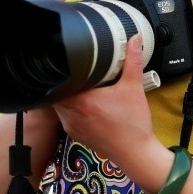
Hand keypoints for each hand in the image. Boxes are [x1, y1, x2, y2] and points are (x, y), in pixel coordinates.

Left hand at [51, 35, 156, 163]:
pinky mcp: (75, 134)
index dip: (60, 71)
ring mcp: (71, 126)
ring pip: (58, 105)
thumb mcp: (134, 87)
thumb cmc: (134, 124)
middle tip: (75, 74)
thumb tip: (134, 40)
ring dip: (65, 96)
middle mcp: (72, 114)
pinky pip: (64, 117)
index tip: (67, 64)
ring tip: (78, 86)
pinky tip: (82, 103)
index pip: (59, 82)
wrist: (136, 153)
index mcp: (83, 101)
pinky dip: (70, 108)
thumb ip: (132, 60)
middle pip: (56, 92)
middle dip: (64, 82)